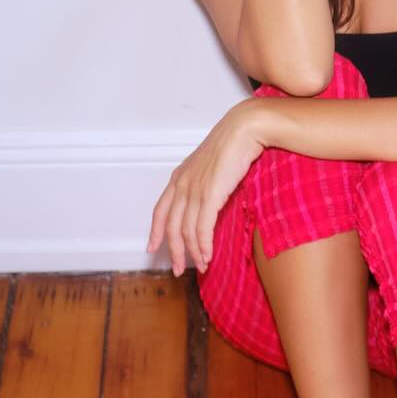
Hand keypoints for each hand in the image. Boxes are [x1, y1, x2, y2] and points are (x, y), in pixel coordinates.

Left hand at [148, 99, 270, 275]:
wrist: (244, 129)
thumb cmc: (234, 143)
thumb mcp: (213, 165)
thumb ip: (207, 182)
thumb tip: (212, 198)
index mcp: (180, 177)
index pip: (161, 210)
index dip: (156, 232)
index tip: (152, 247)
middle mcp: (182, 185)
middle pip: (171, 227)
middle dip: (174, 251)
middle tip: (178, 269)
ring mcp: (194, 190)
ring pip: (187, 231)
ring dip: (193, 252)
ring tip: (201, 266)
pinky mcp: (210, 195)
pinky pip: (202, 228)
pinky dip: (203, 246)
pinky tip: (207, 256)